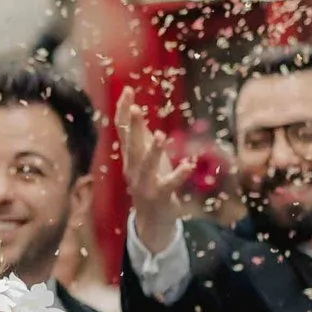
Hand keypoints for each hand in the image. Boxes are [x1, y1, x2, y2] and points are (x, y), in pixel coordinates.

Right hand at [116, 96, 188, 260]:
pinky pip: (170, 184)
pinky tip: (188, 165)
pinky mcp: (160, 196)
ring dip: (153, 151)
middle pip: (131, 145)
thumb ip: (139, 137)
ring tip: (161, 136)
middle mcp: (133, 169)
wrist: (151, 220)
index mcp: (129, 157)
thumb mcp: (143, 158)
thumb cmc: (150, 183)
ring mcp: (145, 184)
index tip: (128, 91)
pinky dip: (179, 174)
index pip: (122, 130)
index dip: (124, 111)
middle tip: (136, 108)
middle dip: (134, 127)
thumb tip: (135, 112)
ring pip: (146, 166)